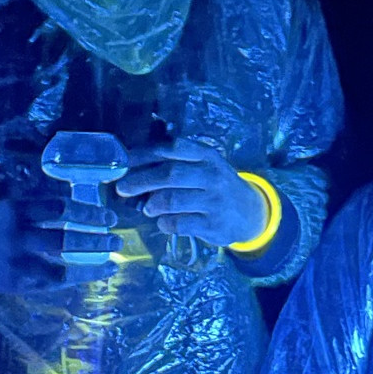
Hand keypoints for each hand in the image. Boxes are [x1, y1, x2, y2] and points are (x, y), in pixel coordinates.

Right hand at [0, 197, 117, 294]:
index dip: (88, 212)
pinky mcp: (19, 283)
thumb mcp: (11, 207)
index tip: (109, 216)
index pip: (60, 208)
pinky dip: (77, 277)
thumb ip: (40, 209)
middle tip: (117, 238)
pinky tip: (94, 273)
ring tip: (113, 258)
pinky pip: (54, 281)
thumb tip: (84, 211)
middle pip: (65, 237)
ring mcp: (19, 262)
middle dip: (96, 239)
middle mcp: (18, 236)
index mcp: (17, 210)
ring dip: (92, 262)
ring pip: (63, 264)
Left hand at [117, 139, 267, 247]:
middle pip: (170, 174)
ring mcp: (214, 200)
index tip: (122, 161)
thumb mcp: (203, 166)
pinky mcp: (213, 224)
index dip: (143, 154)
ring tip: (147, 208)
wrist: (250, 212)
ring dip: (152, 204)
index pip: (172, 148)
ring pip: (172, 200)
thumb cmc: (215, 185)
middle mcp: (211, 175)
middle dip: (140, 180)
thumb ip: (174, 162)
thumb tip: (131, 167)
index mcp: (206, 155)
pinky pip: (179, 223)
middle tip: (122, 188)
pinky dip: (164, 223)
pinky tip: (164, 222)